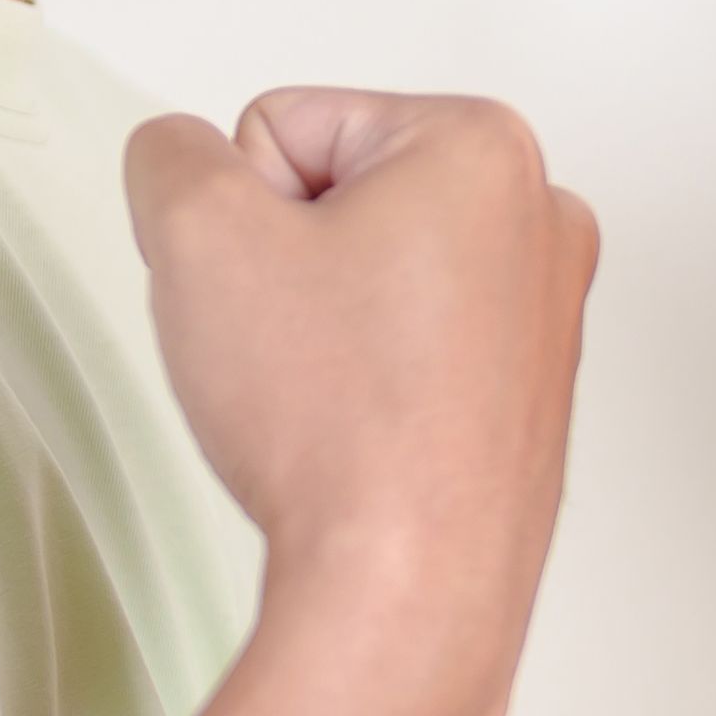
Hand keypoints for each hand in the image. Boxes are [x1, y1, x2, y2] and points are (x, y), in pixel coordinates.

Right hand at [124, 89, 594, 715]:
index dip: (243, 211)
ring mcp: (547, 311)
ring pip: (365, 274)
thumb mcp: (195, 233)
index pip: (281, 126)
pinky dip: (366, 380)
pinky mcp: (529, 392)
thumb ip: (167, 154)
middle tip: (301, 350)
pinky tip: (361, 433)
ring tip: (333, 396)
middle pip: (333, 195)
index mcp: (484, 145)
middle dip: (288, 263)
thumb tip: (182, 156)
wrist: (404, 589)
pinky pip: (403, 348)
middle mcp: (541, 217)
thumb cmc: (334, 420)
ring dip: (321, 323)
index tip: (279, 293)